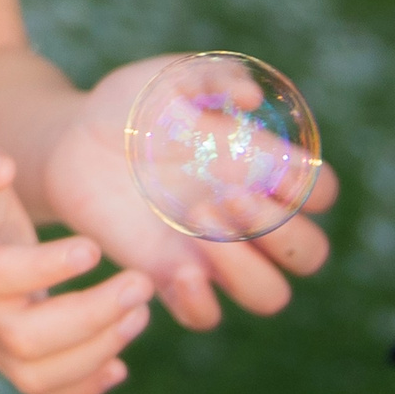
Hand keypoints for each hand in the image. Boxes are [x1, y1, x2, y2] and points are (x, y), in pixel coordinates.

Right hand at [0, 127, 154, 393]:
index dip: (42, 269)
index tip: (93, 248)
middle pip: (20, 338)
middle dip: (88, 318)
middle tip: (141, 284)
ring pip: (33, 373)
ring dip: (94, 353)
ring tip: (140, 313)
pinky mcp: (8, 347)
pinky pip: (40, 388)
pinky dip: (81, 388)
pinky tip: (120, 367)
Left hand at [41, 56, 338, 330]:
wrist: (74, 139)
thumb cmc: (132, 105)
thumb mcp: (169, 78)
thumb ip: (212, 76)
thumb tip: (251, 98)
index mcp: (262, 170)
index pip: (320, 195)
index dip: (313, 189)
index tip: (276, 169)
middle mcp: (247, 218)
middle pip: (308, 254)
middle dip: (284, 233)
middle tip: (229, 197)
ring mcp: (212, 253)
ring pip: (269, 295)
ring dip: (248, 271)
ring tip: (198, 223)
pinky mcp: (168, 275)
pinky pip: (205, 316)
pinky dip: (201, 304)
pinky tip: (180, 271)